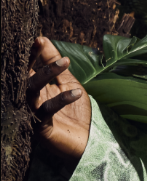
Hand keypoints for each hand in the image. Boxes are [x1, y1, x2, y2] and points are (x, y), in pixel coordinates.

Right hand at [27, 36, 91, 166]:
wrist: (88, 141)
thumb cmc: (76, 113)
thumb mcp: (67, 83)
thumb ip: (54, 63)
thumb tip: (42, 39)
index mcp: (34, 88)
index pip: (27, 67)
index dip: (31, 53)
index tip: (38, 39)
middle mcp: (29, 100)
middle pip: (24, 77)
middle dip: (33, 60)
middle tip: (42, 45)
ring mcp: (32, 114)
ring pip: (31, 91)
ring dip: (46, 74)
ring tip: (65, 62)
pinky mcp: (40, 128)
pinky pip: (47, 111)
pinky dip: (62, 99)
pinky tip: (77, 92)